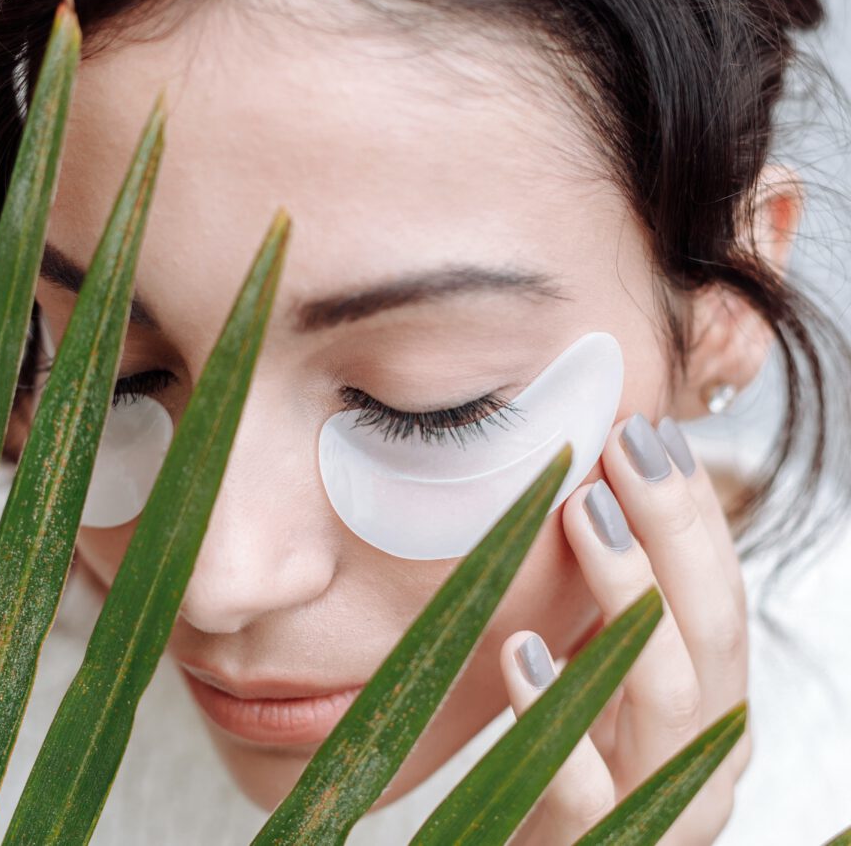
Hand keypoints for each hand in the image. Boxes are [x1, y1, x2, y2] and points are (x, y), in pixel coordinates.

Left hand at [501, 413, 751, 843]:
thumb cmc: (565, 769)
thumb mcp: (602, 679)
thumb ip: (614, 609)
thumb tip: (596, 488)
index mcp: (711, 705)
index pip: (720, 592)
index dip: (694, 511)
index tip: (653, 433)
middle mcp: (705, 756)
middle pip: (711, 629)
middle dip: (673, 527)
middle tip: (626, 444)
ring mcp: (662, 811)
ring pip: (669, 695)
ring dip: (631, 592)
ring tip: (583, 512)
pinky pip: (588, 787)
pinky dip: (556, 710)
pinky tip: (519, 649)